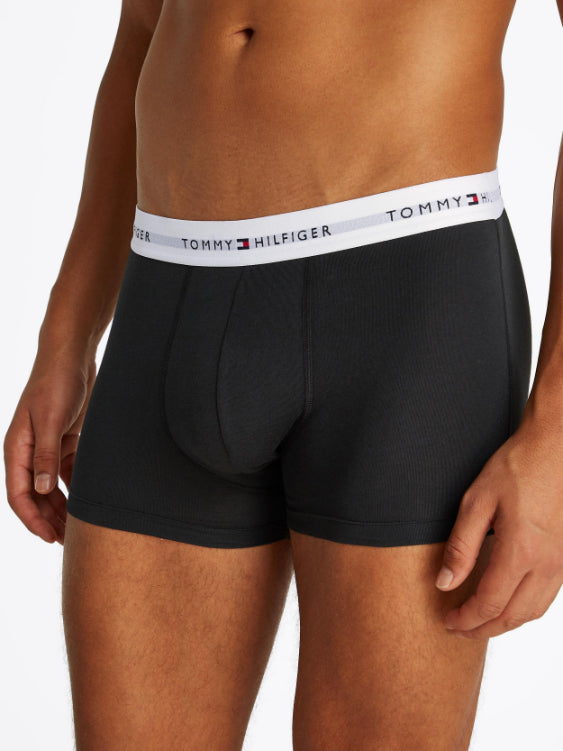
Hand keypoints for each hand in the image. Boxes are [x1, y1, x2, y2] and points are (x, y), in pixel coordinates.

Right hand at [3, 352, 96, 544]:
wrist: (71, 356)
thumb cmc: (56, 383)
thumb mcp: (50, 419)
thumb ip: (46, 455)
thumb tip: (42, 491)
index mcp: (17, 449)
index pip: (19, 494)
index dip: (32, 519)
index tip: (49, 538)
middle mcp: (30, 452)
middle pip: (36, 496)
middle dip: (49, 520)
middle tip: (68, 542)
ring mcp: (49, 447)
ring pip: (53, 488)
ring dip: (63, 508)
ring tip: (78, 530)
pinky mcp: (67, 441)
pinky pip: (68, 473)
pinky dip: (76, 489)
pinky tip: (88, 503)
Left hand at [434, 411, 562, 638]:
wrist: (556, 448)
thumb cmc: (517, 467)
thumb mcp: (477, 501)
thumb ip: (461, 546)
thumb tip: (445, 583)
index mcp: (522, 551)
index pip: (489, 603)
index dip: (466, 619)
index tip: (446, 620)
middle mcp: (547, 563)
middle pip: (513, 616)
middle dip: (482, 629)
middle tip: (457, 628)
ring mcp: (561, 562)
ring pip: (533, 611)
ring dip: (504, 623)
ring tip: (478, 621)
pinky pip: (546, 597)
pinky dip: (523, 609)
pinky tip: (506, 602)